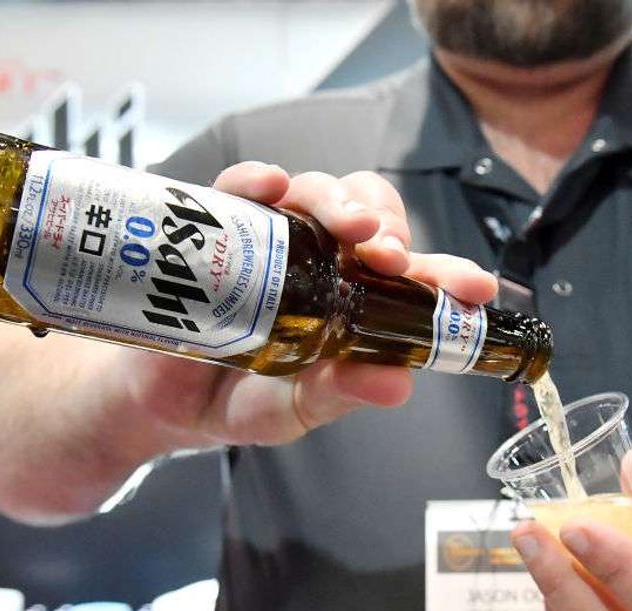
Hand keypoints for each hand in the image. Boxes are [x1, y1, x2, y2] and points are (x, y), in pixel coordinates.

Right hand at [118, 162, 496, 448]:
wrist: (155, 405)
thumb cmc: (234, 400)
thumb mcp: (293, 410)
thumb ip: (340, 393)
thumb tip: (400, 384)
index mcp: (355, 305)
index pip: (411, 276)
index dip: (448, 274)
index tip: (475, 289)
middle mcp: (320, 262)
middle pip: (368, 215)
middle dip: (389, 225)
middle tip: (391, 256)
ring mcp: (271, 240)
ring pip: (316, 192)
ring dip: (338, 201)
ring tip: (348, 228)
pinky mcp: (217, 226)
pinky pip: (241, 187)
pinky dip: (257, 179)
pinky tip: (271, 187)